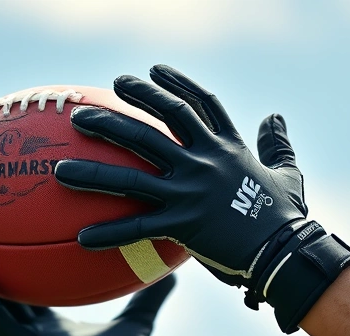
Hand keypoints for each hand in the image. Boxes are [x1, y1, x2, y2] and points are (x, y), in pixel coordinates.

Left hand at [55, 65, 349, 332]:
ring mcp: (191, 191)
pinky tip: (82, 238)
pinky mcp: (183, 224)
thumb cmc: (288, 217)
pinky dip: (109, 233)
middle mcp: (205, 161)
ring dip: (93, 170)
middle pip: (157, 124)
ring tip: (60, 168)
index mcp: (228, 148)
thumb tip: (275, 117)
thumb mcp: (289, 174)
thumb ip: (279, 145)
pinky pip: (137, 228)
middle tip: (87, 107)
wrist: (286, 251)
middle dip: (121, 109)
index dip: (175, 84)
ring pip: (132, 174)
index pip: (200, 104)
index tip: (151, 70)